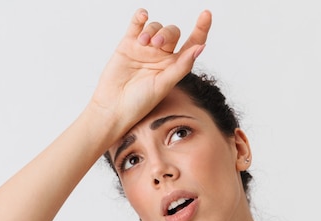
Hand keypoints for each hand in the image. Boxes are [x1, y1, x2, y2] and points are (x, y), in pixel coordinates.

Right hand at [89, 9, 211, 137]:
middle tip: (156, 44)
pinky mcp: (128, 44)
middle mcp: (161, 56)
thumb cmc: (140, 102)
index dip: (201, 29)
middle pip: (172, 33)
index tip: (206, 14)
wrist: (114, 107)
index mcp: (175, 66)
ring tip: (143, 43)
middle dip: (166, 34)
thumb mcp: (164, 84)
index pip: (192, 43)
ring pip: (155, 27)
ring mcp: (145, 49)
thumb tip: (201, 47)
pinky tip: (143, 16)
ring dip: (152, 30)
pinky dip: (140, 17)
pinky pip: (137, 24)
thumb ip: (181, 65)